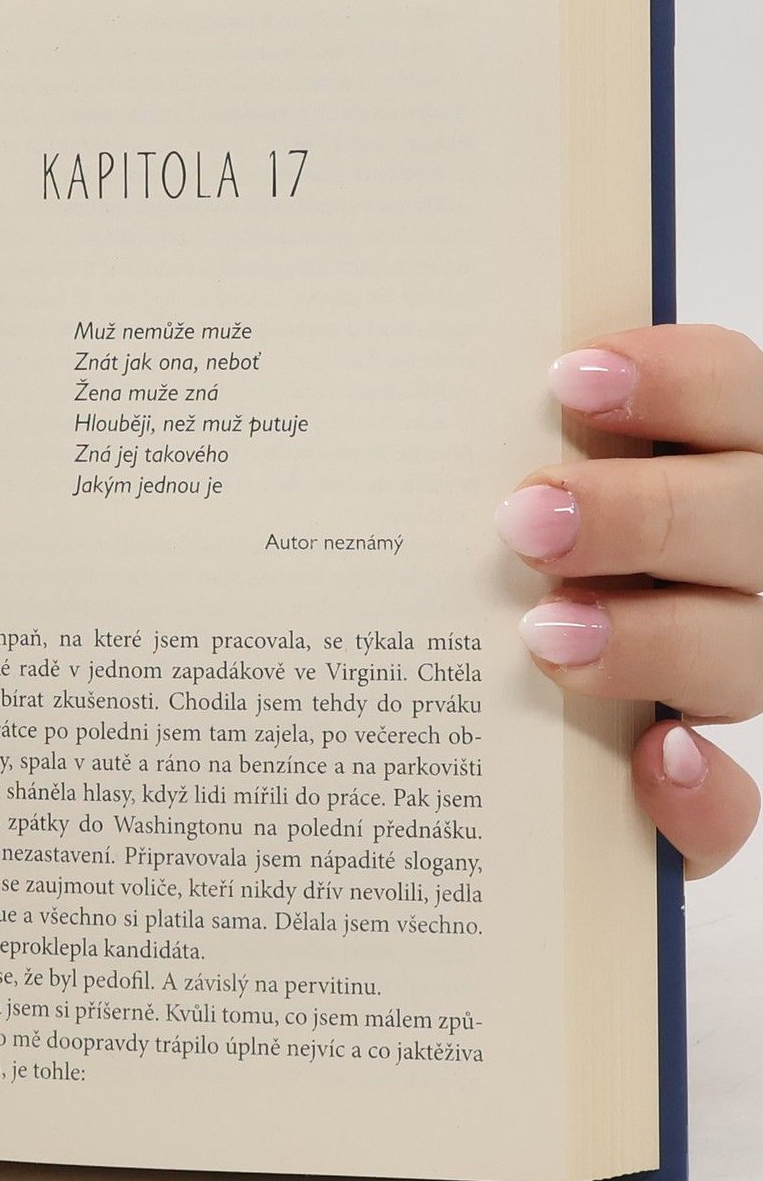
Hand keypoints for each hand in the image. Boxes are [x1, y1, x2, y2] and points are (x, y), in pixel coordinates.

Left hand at [498, 324, 762, 876]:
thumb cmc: (495, 553)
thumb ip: (512, 450)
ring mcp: (732, 661)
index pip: (734, 391)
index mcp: (712, 458)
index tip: (569, 382)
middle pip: (748, 515)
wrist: (490, 719)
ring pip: (744, 650)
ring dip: (653, 640)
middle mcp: (741, 557)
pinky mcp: (698, 779)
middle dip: (644, 515)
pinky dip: (700, 790)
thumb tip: (447, 395)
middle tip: (527, 522)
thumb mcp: (511, 487)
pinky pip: (730, 800)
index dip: (674, 379)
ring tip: (545, 635)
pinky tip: (654, 761)